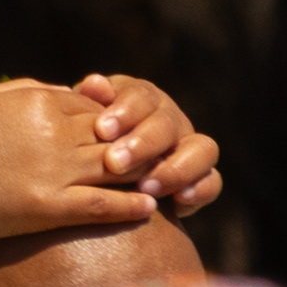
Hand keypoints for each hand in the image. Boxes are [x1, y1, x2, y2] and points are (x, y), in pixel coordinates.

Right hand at [0, 80, 163, 243]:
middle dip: (143, 146)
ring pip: (116, 168)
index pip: (96, 108)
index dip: (119, 124)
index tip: (136, 135)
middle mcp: (52, 132)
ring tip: (170, 184)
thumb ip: (26, 92)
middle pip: (115, 136)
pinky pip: (99, 204)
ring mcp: (50, 169)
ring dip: (147, 175)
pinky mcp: (43, 206)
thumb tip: (58, 90)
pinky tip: (150, 208)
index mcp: (38, 103)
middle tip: (170, 158)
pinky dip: (129, 205)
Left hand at [75, 73, 224, 216]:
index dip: (125, 111)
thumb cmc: (76, 151)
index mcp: (140, 100)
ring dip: (175, 168)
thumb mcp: (74, 128)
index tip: (102, 130)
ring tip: (146, 187)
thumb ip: (82, 106)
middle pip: (168, 123)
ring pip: (202, 149)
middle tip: (115, 163)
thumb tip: (93, 84)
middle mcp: (169, 119)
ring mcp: (189, 149)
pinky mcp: (201, 180)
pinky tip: (178, 202)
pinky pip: (212, 181)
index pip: (141, 96)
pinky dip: (200, 189)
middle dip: (143, 143)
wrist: (91, 188)